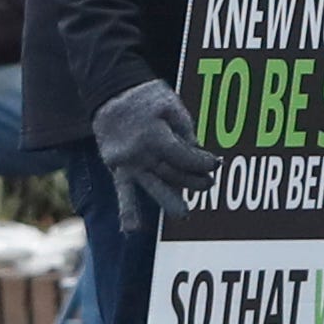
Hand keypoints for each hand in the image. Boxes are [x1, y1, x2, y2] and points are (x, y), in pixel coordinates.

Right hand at [90, 77, 226, 233]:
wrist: (109, 92)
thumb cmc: (144, 96)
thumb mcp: (170, 104)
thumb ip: (185, 129)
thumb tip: (197, 151)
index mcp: (154, 136)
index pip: (184, 156)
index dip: (201, 161)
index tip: (215, 164)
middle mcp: (140, 153)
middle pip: (172, 173)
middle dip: (192, 181)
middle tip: (209, 185)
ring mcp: (127, 163)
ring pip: (152, 185)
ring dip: (168, 201)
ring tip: (182, 214)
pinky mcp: (117, 168)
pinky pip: (122, 191)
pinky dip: (126, 211)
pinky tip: (131, 230)